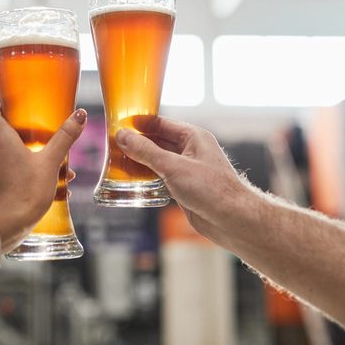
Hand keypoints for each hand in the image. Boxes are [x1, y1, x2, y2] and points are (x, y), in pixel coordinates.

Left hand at [0, 108, 86, 251]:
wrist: (10, 223)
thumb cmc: (28, 190)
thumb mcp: (51, 161)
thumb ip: (65, 137)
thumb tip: (80, 115)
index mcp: (0, 139)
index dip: (4, 109)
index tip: (19, 111)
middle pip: (5, 135)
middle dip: (26, 138)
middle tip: (45, 141)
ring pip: (8, 155)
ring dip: (28, 157)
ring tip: (53, 168)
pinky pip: (7, 172)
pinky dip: (22, 173)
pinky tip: (45, 184)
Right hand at [115, 117, 252, 247]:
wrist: (232, 220)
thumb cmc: (211, 189)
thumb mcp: (173, 166)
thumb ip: (146, 151)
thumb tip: (123, 136)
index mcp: (193, 137)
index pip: (161, 124)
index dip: (140, 124)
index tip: (119, 124)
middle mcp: (191, 150)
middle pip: (158, 142)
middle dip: (137, 144)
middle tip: (112, 146)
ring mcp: (188, 169)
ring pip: (158, 160)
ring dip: (140, 162)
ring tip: (117, 162)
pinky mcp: (185, 187)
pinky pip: (162, 177)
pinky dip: (147, 177)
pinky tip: (133, 181)